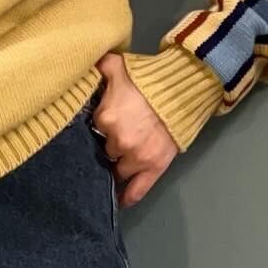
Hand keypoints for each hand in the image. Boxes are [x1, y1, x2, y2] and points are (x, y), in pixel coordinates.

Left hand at [92, 51, 178, 209]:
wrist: (185, 88)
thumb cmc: (150, 76)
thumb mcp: (118, 65)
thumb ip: (97, 67)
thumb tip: (83, 65)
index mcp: (105, 117)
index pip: (94, 130)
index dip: (100, 127)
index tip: (104, 124)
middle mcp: (118, 141)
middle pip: (106, 150)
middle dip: (110, 145)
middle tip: (117, 137)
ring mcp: (137, 157)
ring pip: (118, 170)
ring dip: (119, 166)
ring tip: (121, 161)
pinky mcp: (155, 167)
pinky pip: (137, 190)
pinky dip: (128, 197)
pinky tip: (120, 201)